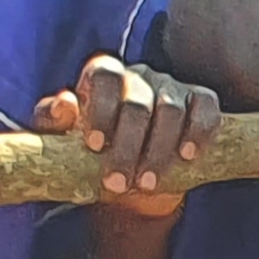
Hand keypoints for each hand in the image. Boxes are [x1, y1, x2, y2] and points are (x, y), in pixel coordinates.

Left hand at [36, 58, 221, 215]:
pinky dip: (199, 131)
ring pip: (171, 110)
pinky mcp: (201, 102)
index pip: (105, 75)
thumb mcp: (62, 138)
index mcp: (105, 76)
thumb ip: (53, 119)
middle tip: (118, 182)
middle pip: (138, 102)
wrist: (133, 178)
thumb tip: (65, 103)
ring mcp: (173, 88)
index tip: (95, 146)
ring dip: (159, 150)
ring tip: (147, 183)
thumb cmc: (93, 153)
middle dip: (128, 146)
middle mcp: (140, 77)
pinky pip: (206, 108)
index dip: (101, 109)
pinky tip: (187, 155)